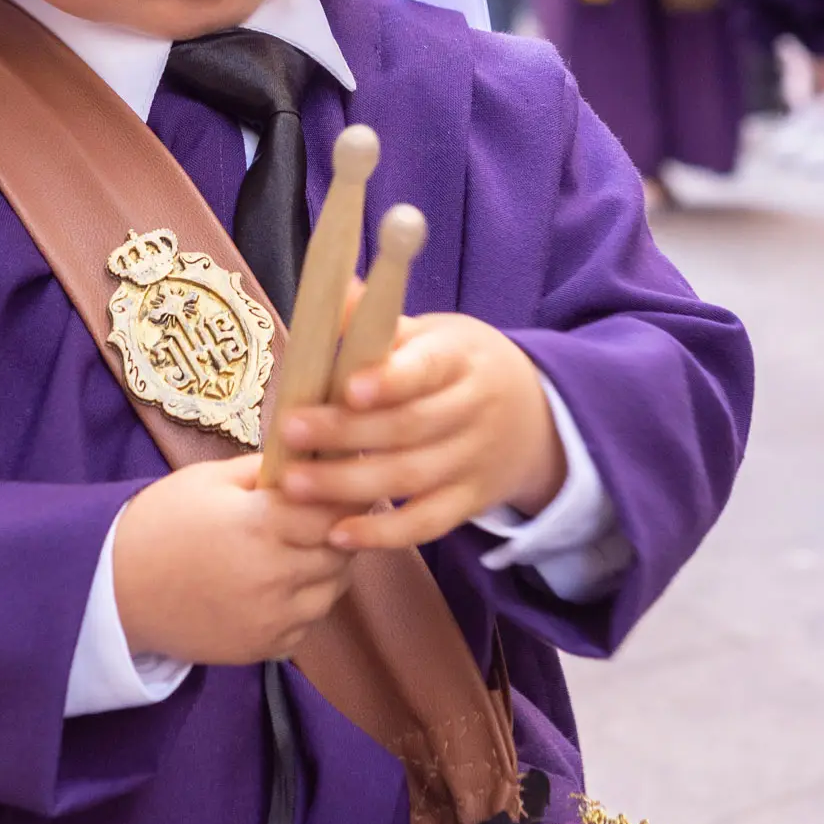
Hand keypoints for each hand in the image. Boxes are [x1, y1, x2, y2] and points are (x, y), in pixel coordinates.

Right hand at [112, 455, 356, 665]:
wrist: (114, 591)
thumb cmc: (159, 524)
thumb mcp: (208, 480)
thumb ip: (266, 468)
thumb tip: (313, 456)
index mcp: (261, 525)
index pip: (335, 509)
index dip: (344, 495)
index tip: (344, 484)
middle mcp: (274, 575)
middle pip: (340, 550)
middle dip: (337, 529)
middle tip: (323, 514)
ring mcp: (271, 618)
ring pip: (332, 589)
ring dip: (326, 567)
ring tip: (300, 547)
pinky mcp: (264, 648)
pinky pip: (308, 622)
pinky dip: (304, 602)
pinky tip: (278, 582)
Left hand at [277, 312, 566, 550]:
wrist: (535, 417)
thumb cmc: (459, 366)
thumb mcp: (433, 334)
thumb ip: (379, 323)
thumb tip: (335, 288)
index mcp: (461, 359)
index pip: (428, 370)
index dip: (390, 380)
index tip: (347, 388)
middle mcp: (473, 411)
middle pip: (409, 427)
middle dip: (346, 432)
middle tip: (289, 432)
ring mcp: (473, 461)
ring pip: (412, 478)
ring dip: (349, 484)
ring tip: (295, 484)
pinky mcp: (469, 503)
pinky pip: (426, 524)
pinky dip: (383, 534)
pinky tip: (337, 533)